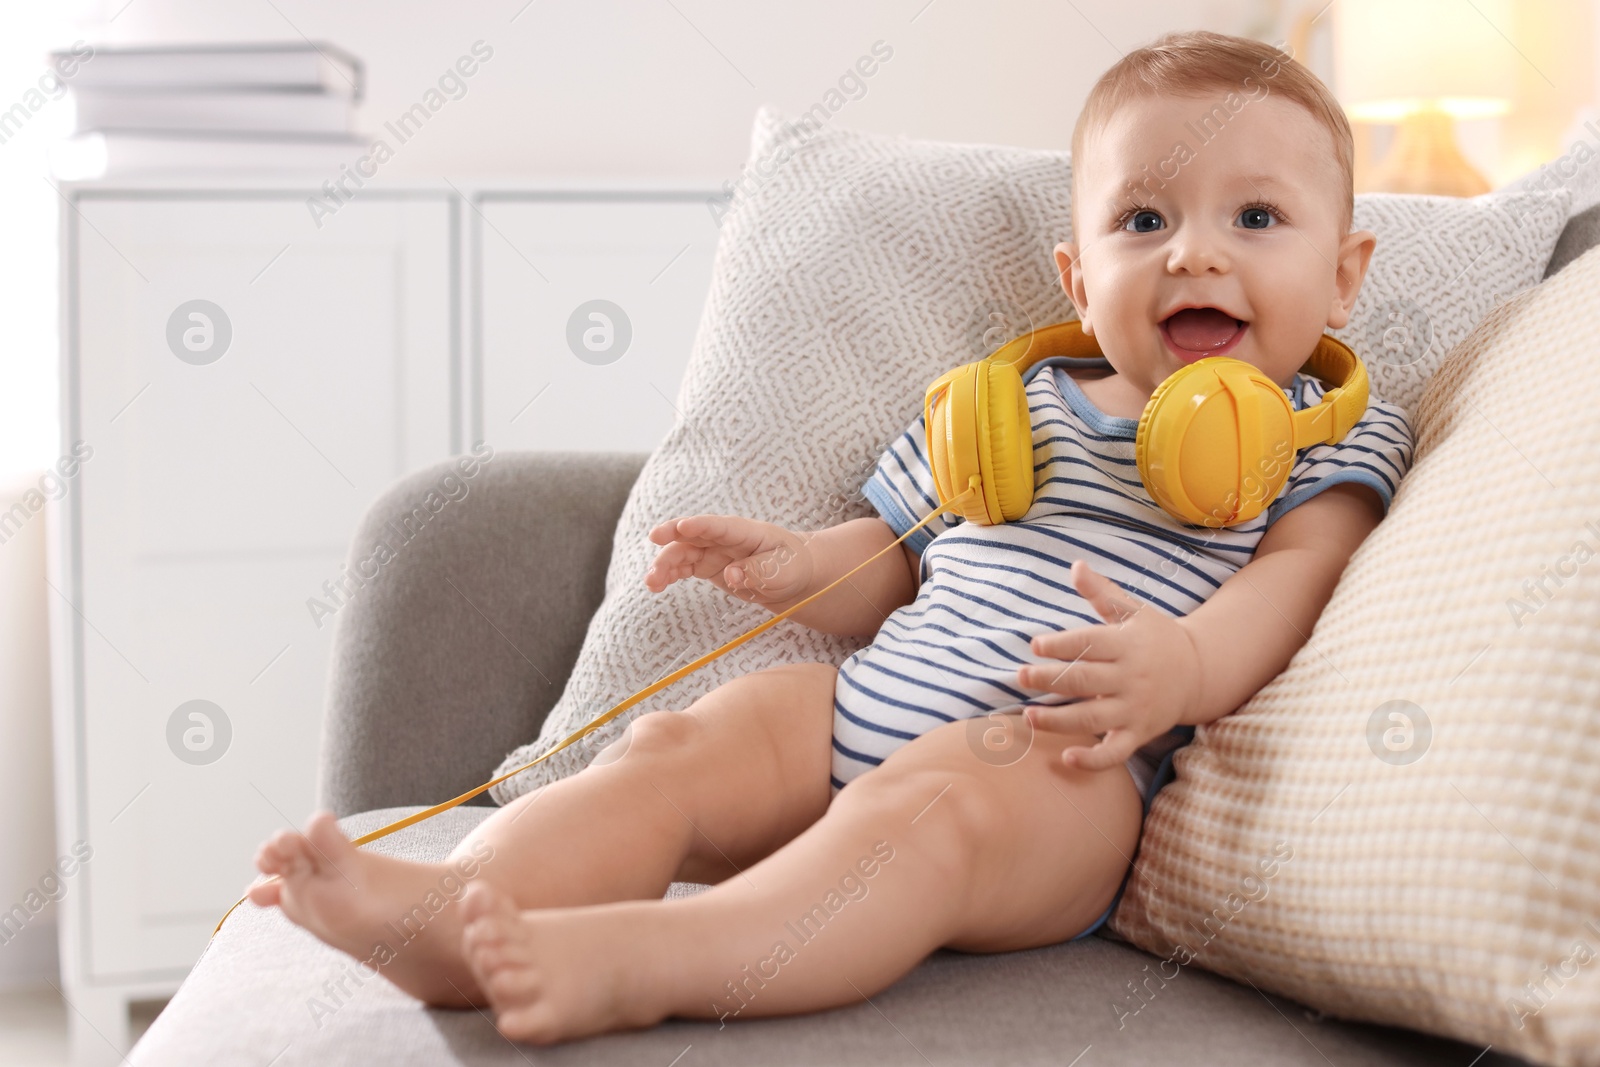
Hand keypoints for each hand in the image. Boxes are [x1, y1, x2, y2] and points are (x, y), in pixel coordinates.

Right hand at [644, 514, 812, 607]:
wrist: (793, 576)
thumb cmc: (792, 567)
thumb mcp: (783, 570)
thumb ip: (758, 571)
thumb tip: (731, 575)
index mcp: (746, 531)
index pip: (720, 526)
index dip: (701, 525)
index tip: (683, 526)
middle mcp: (725, 538)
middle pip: (694, 535)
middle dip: (673, 536)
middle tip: (654, 540)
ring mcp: (714, 551)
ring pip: (683, 552)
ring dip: (665, 563)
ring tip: (651, 582)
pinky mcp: (708, 566)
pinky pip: (684, 567)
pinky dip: (669, 575)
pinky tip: (655, 585)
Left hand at [1016, 559, 1203, 770]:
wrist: (1198, 671)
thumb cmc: (1155, 637)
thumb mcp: (1133, 611)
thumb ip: (1101, 592)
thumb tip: (1075, 565)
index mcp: (1127, 645)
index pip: (1090, 644)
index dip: (1062, 645)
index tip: (1035, 645)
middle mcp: (1131, 678)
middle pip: (1085, 681)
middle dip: (1051, 679)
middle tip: (1021, 676)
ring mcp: (1135, 709)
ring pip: (1092, 719)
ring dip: (1059, 721)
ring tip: (1029, 717)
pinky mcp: (1138, 734)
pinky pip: (1115, 752)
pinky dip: (1092, 760)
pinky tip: (1066, 758)